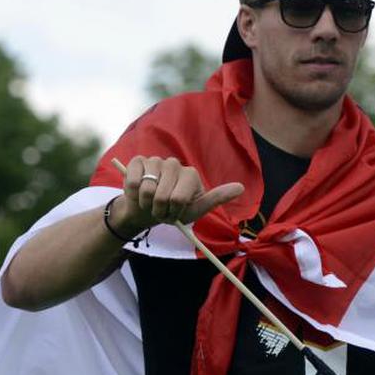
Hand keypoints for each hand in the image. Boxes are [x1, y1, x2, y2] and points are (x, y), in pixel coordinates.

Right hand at [113, 156, 243, 231]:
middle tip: (161, 210)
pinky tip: (137, 194)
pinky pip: (133, 182)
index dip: (173, 212)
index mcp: (190, 174)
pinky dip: (133, 195)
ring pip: (146, 190)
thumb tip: (241, 187)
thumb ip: (216, 198)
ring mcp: (155, 161)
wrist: (147, 211)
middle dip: (160, 210)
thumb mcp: (195, 210)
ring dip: (145, 204)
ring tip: (150, 203)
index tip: (175, 213)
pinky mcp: (137, 162)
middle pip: (163, 196)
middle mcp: (174, 164)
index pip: (179, 199)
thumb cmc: (173, 211)